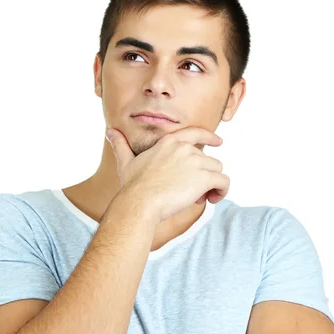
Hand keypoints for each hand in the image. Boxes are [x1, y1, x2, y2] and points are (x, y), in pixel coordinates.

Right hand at [106, 126, 228, 223]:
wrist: (140, 202)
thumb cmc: (132, 185)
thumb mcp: (125, 161)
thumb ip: (120, 145)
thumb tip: (109, 131)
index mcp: (169, 142)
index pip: (195, 133)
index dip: (209, 137)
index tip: (219, 142)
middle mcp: (185, 148)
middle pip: (208, 159)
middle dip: (202, 175)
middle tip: (190, 192)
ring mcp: (196, 161)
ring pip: (217, 170)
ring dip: (211, 185)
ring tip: (197, 198)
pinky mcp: (204, 177)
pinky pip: (223, 182)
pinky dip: (221, 192)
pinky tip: (210, 200)